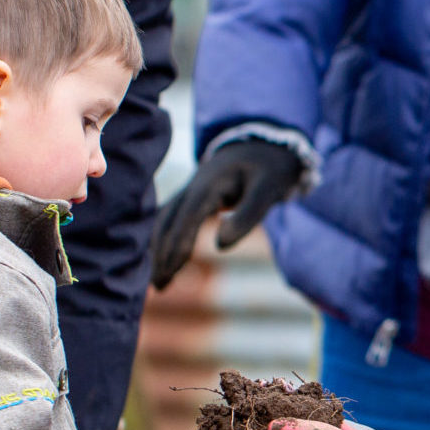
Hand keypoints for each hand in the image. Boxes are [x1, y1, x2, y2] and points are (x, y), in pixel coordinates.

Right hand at [149, 139, 303, 287]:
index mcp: (209, 185)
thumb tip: (220, 245)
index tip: (171, 271)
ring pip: (165, 221)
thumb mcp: (268, 190)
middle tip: (159, 287)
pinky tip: (162, 257)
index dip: (177, 245)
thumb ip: (247, 216)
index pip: (187, 218)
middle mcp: (193, 187)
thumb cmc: (270, 168)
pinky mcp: (194, 196)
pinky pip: (172, 218)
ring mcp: (190, 190)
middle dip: (162, 254)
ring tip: (159, 281)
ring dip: (159, 249)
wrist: (266, 142)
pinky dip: (164, 238)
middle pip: (168, 222)